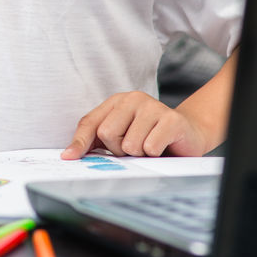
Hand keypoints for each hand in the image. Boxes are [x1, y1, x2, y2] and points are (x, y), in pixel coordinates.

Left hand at [61, 90, 211, 158]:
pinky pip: (150, 147)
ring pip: (130, 144)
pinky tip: (163, 146)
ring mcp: (152, 106)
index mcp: (116, 102)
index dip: (79, 142)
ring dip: (140, 154)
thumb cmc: (149, 136)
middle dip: (119, 149)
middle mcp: (132, 99)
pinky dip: (155, 154)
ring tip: (150, 146)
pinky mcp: (171, 119)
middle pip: (107, 133)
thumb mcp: (120, 136)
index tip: (69, 158)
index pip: (90, 122)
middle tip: (134, 147)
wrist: (188, 134)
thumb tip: (69, 154)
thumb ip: (95, 141)